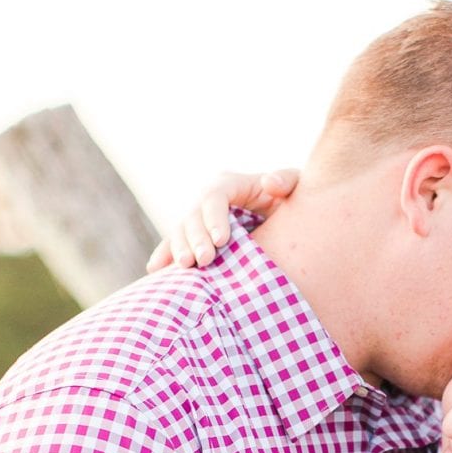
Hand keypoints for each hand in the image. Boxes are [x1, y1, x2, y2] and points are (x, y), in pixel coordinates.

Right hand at [146, 168, 299, 271]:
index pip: (214, 197)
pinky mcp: (196, 238)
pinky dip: (164, 256)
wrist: (289, 222)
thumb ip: (287, 181)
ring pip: (181, 231)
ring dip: (178, 249)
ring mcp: (200, 220)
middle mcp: (210, 201)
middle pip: (193, 216)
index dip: (214, 217)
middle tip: (203, 260)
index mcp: (231, 185)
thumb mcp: (296, 187)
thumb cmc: (293, 202)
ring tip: (184, 268)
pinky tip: (155, 271)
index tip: (221, 240)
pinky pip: (175, 245)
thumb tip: (270, 183)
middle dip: (195, 238)